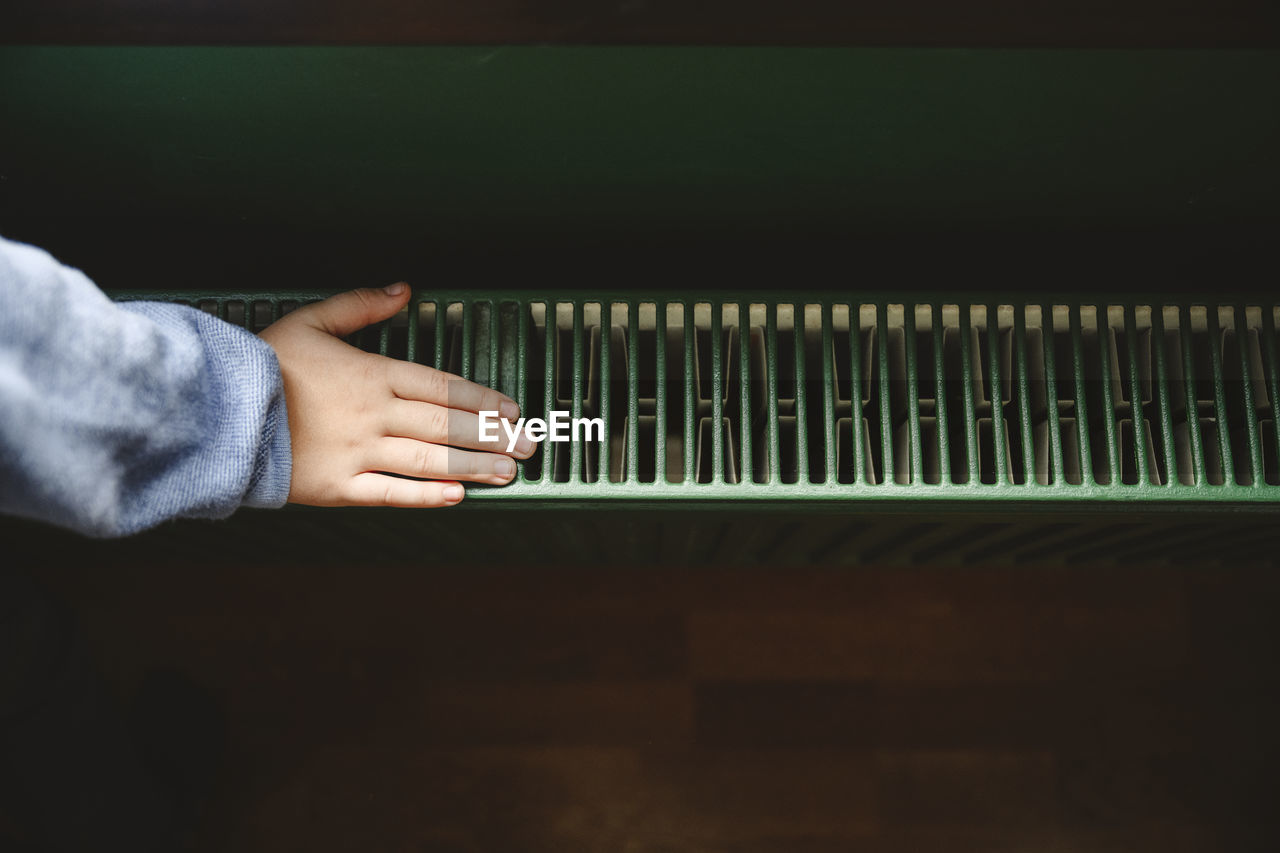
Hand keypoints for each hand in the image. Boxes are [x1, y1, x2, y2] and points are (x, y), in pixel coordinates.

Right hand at [259, 283, 532, 506]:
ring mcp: (358, 452)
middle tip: (529, 444)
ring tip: (508, 472)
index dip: (483, 398)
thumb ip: (361, 307)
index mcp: (371, 373)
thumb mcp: (311, 321)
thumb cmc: (263, 367)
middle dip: (494, 435)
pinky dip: (427, 496)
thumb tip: (403, 290)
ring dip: (475, 466)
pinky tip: (458, 496)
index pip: (443, 385)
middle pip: (447, 424)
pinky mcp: (338, 486)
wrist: (216, 410)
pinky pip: (391, 492)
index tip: (511, 408)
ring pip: (430, 460)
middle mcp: (373, 414)